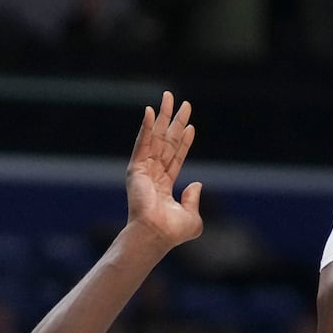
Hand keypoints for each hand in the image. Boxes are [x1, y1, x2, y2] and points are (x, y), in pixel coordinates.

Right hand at [126, 91, 202, 248]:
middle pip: (166, 142)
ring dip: (163, 117)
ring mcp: (144, 171)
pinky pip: (143, 143)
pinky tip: (150, 111)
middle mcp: (153, 175)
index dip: (183, 142)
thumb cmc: (172, 232)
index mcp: (164, 186)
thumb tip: (196, 184)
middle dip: (174, 122)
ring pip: (156, 138)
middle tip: (181, 103)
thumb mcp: (192, 218)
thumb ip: (194, 200)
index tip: (190, 126)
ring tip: (169, 97)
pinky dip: (146, 127)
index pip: (176, 158)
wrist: (155, 234)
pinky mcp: (136, 169)